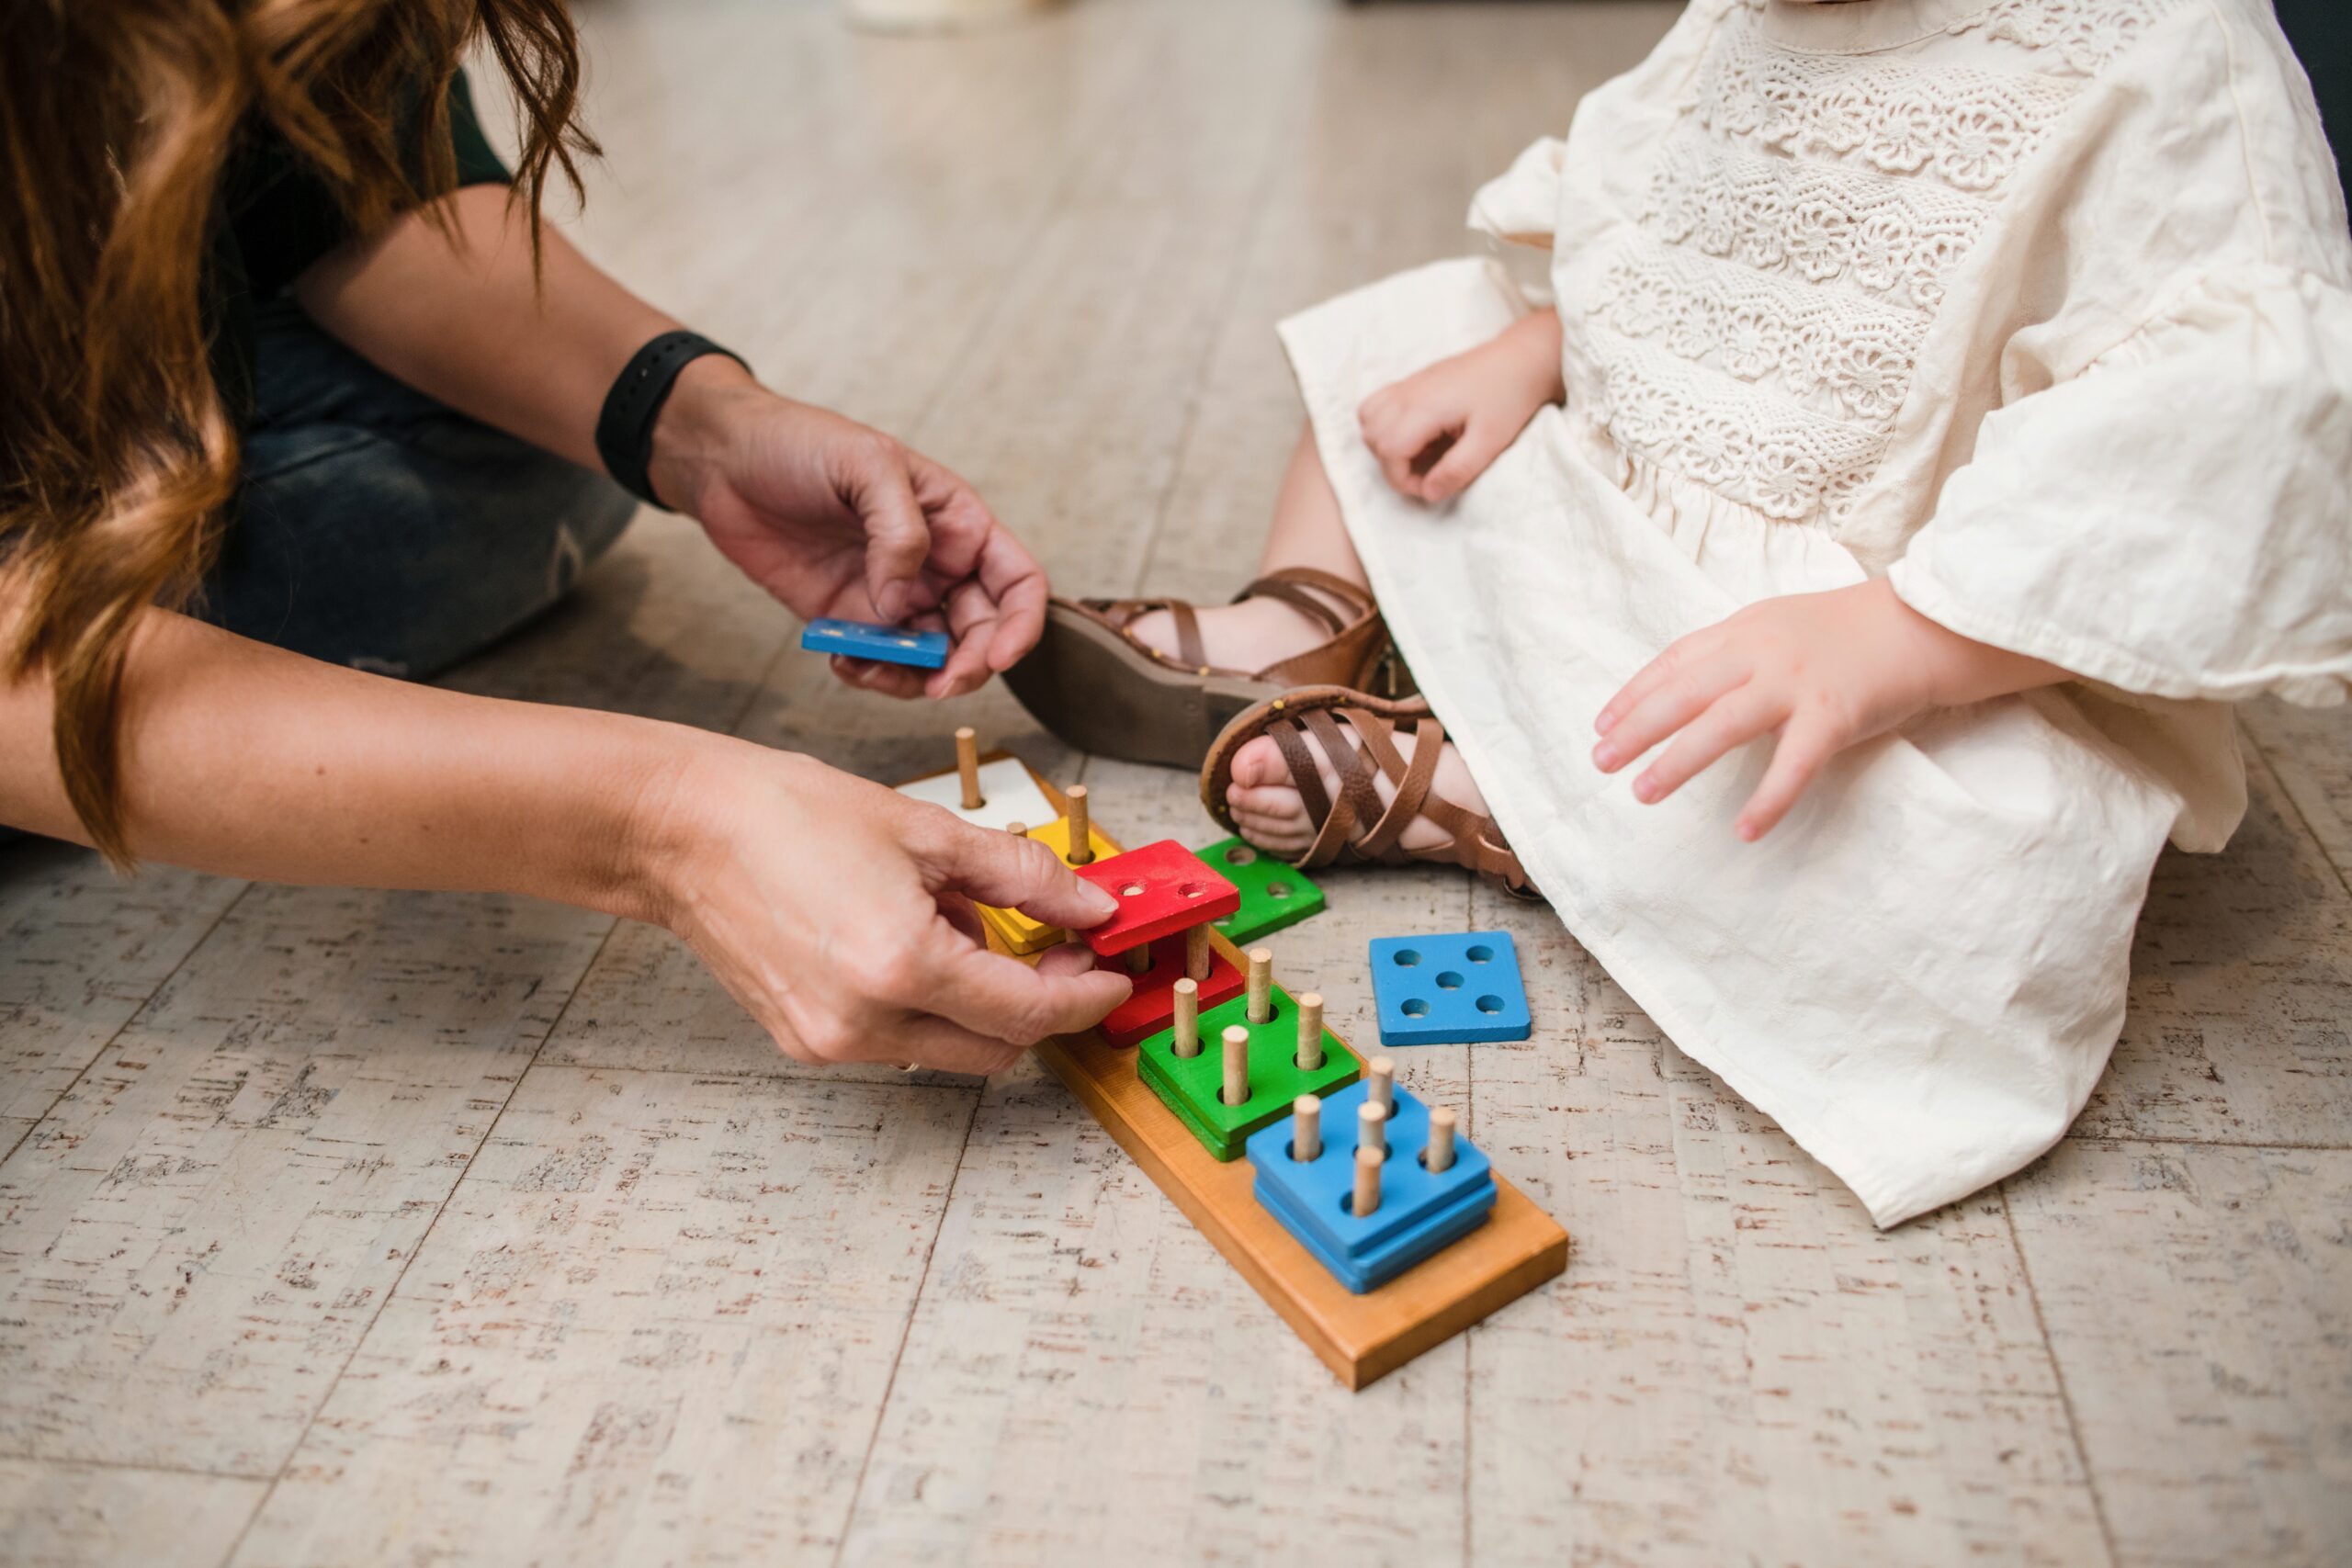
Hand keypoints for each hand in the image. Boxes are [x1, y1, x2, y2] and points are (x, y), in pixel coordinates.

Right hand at [630, 738, 1132, 1073]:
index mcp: (902, 965)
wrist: (683, 831)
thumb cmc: (789, 815)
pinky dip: (929, 1003)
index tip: (1113, 974)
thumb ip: (1025, 877)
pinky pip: (900, 1040)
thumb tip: (1090, 907)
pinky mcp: (805, 1042)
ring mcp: (831, 1041)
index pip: (1030, 1012)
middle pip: (998, 1047)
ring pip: (950, 1049)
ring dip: (980, 1002)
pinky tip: (910, 940)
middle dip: (1040, 1003)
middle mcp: (865, 1021)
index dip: (1086, 996)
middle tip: (1056, 946)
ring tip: (957, 921)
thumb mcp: (927, 832)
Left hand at [649, 359, 1048, 699]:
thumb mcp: (864, 464)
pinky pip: (878, 662)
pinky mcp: (846, 618)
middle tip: (938, 684)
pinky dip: (870, 674)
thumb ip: (899, 531)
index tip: (997, 657)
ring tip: (871, 667)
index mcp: (956, 522)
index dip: (1021, 625)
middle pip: (981, 633)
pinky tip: (842, 660)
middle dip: (967, 666)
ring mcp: (891, 595)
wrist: (723, 461)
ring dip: (913, 679)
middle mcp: (934, 565)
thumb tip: (903, 603)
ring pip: (931, 659)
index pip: (1018, 582)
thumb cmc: (799, 443)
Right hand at [1357, 309, 1563, 503]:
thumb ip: (1457, 470)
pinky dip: (1384, 424)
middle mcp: (1409, 392)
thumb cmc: (1509, 397)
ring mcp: (1408, 384)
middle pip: (1372, 437)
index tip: (1430, 487)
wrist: (1521, 359)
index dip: (1403, 479)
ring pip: (1368, 419)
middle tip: (1428, 473)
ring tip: (1418, 454)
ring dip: (1384, 444)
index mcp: (1425, 407)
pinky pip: (1378, 403)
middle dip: (1393, 466)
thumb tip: (1429, 493)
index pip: (1388, 451)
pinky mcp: (1413, 381)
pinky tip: (1415, 434)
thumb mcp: (1490, 441)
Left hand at [1592, 580, 2066, 840]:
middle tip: (1600, 761)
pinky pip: (1794, 764)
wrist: (1924, 624)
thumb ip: (1736, 655)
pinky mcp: (1834, 714)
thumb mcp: (1780, 626)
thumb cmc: (1850, 631)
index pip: (1674, 662)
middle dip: (1636, 728)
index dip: (1634, 693)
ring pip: (1721, 725)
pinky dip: (1768, 799)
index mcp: (1744, 630)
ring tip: (1644, 793)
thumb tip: (1687, 688)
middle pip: (1683, 693)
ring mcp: (1796, 683)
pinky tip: (1744, 830)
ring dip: (1678, 761)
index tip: (1601, 723)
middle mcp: (1760, 653)